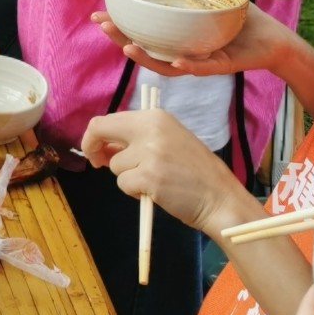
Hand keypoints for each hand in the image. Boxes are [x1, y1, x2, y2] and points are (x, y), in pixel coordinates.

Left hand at [79, 107, 262, 233]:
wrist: (220, 197)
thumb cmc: (195, 172)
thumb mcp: (169, 142)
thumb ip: (139, 139)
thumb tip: (106, 145)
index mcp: (155, 117)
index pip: (109, 119)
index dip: (96, 136)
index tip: (98, 150)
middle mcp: (150, 129)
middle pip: (100, 131)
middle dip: (93, 149)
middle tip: (98, 163)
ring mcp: (149, 153)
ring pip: (115, 166)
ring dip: (127, 177)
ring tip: (154, 181)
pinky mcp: (149, 176)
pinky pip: (124, 184)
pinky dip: (134, 192)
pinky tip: (156, 192)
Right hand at [91, 1, 291, 78]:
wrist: (275, 39)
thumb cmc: (242, 19)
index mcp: (176, 38)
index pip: (142, 33)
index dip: (120, 27)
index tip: (98, 16)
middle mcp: (183, 52)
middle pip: (145, 50)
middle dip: (121, 39)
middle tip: (104, 26)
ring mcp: (199, 61)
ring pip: (165, 64)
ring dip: (145, 57)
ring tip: (127, 47)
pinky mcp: (220, 66)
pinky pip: (200, 68)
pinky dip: (187, 66)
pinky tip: (175, 61)